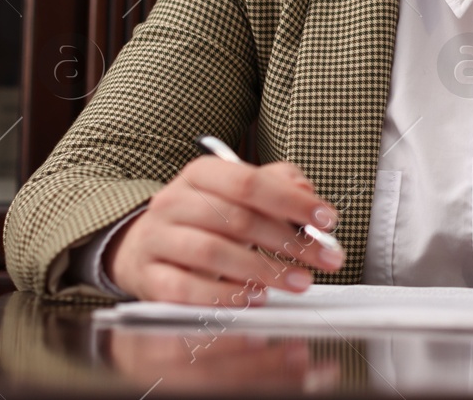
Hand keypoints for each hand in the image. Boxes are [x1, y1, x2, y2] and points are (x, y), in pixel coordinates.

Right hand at [105, 157, 343, 304]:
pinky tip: (254, 299)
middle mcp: (173, 201)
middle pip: (237, 219)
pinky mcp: (149, 277)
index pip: (249, 182)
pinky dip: (224, 296)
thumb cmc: (207, 219)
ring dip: (263, 270)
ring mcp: (157, 239)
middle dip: (290, 242)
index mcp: (200, 174)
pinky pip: (185, 289)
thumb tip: (308, 193)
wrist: (144, 247)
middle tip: (325, 258)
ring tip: (297, 281)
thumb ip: (278, 185)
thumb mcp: (240, 193)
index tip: (328, 219)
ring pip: (213, 253)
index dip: (292, 201)